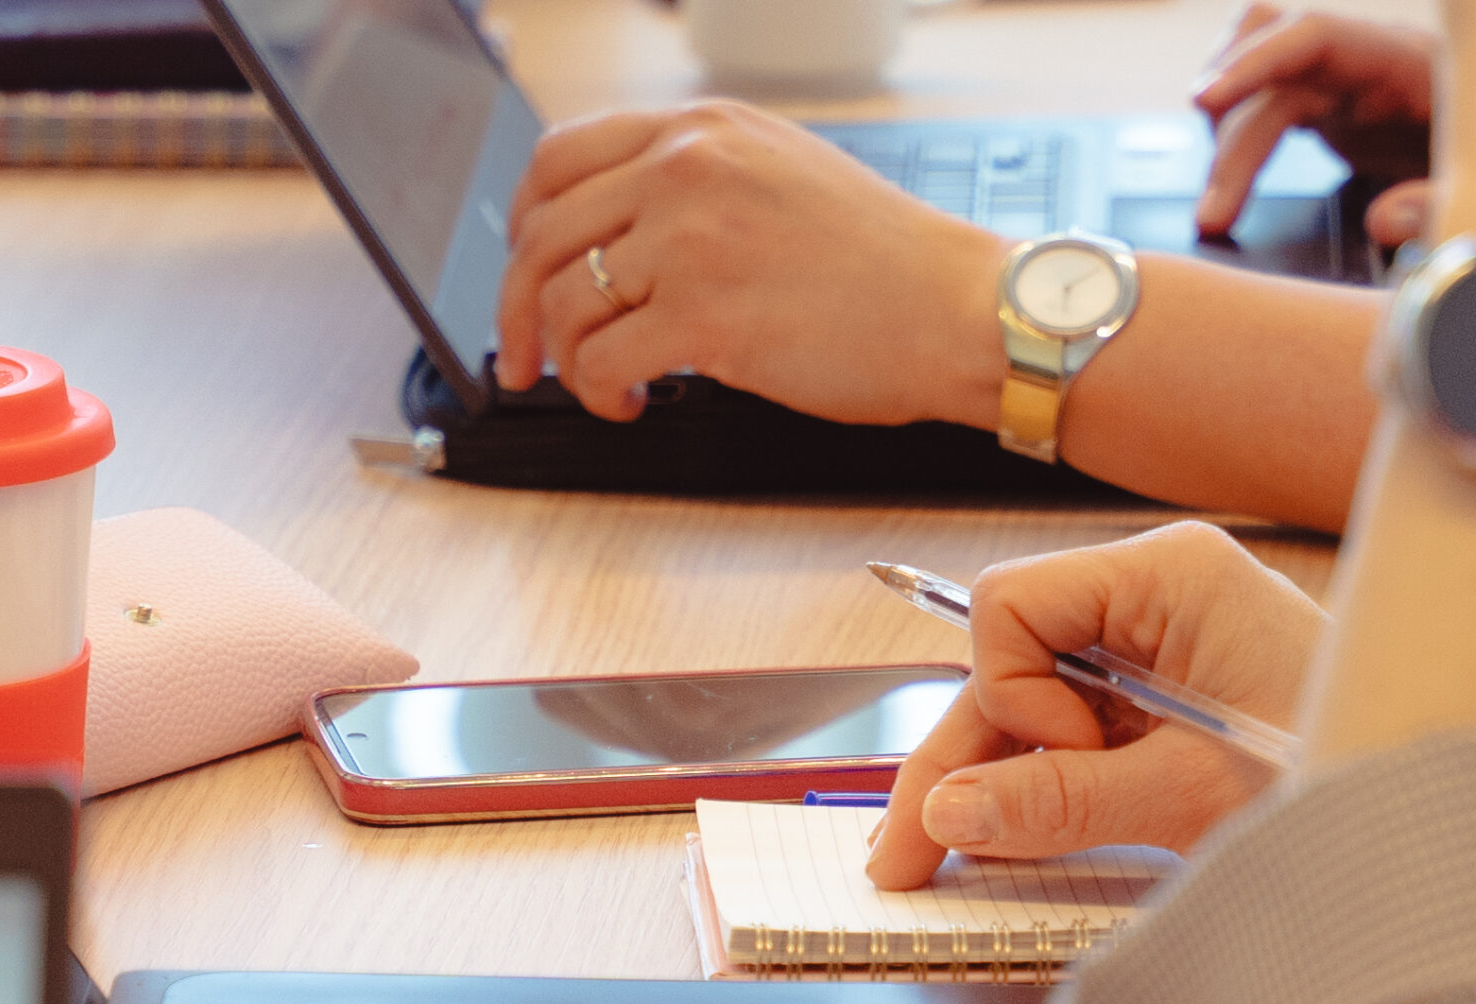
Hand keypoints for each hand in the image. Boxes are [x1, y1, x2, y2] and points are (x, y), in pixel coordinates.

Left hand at [493, 101, 1007, 425]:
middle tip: (523, 358)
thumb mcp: (781, 174)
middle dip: (515, 309)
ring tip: (603, 385)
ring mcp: (691, 239)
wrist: (959, 311)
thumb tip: (620, 234)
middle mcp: (686, 169)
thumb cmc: (886, 265)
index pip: (558, 158)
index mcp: (701, 129)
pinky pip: (602, 358)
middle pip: (541, 235)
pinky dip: (599, 392)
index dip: (524, 225)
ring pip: (563, 301)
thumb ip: (699, 182)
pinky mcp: (704, 314)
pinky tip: (632, 402)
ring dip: (565, 360)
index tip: (526, 270)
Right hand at [865, 523, 1324, 891]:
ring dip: (998, 781)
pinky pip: (1081, 737)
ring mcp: (1164, 653)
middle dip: (959, 758)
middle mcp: (1157, 603)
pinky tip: (1008, 837)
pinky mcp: (1174, 703)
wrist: (1451, 814)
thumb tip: (949, 809)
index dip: (1013, 691)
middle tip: (903, 854)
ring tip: (939, 862)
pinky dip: (1047, 788)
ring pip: (1037, 711)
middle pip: (1011, 668)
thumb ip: (1062, 801)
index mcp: (1168, 579)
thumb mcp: (1194, 793)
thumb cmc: (1353, 767)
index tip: (1071, 757)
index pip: (1013, 607)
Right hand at [1192, 5, 1435, 243]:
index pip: (1311, 36)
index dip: (1252, 63)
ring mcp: (1343, 77)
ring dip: (1224, 124)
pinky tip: (1234, 175)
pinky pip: (1264, 94)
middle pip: (1268, 64)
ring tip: (1220, 199)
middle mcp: (1366, 57)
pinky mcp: (1329, 102)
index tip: (1201, 101)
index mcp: (1404, 61)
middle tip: (1212, 216)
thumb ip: (1442, 204)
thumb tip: (1382, 223)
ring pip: (1253, 67)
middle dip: (1228, 134)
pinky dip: (1236, 126)